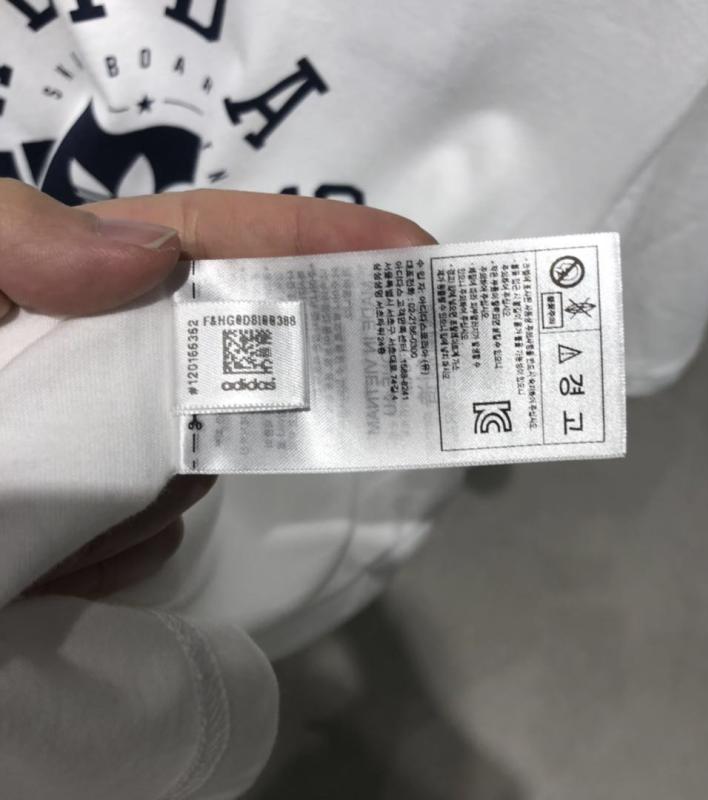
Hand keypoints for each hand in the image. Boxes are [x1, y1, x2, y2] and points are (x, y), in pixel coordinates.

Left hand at [1, 179, 433, 597]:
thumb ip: (14, 236)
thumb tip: (145, 257)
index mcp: (92, 283)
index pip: (231, 247)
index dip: (327, 243)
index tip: (417, 256)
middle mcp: (117, 355)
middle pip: (229, 370)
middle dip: (237, 403)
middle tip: (210, 430)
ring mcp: (110, 441)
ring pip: (193, 465)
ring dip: (145, 495)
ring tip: (61, 524)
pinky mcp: (96, 516)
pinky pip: (151, 536)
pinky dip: (116, 554)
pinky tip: (57, 562)